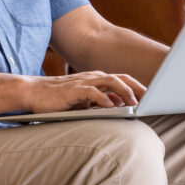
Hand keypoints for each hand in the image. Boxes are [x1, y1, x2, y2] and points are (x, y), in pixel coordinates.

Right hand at [23, 71, 146, 113]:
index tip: (151, 97)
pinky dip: (104, 99)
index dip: (138, 87)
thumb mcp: (83, 100)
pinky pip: (92, 93)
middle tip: (151, 98)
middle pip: (121, 78)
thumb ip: (100, 100)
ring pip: (110, 82)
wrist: (33, 92)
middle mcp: (92, 77)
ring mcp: (83, 82)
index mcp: (96, 79)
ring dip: (125, 92)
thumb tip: (119, 104)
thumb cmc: (58, 98)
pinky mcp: (74, 90)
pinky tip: (111, 107)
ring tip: (135, 103)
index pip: (122, 79)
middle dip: (137, 87)